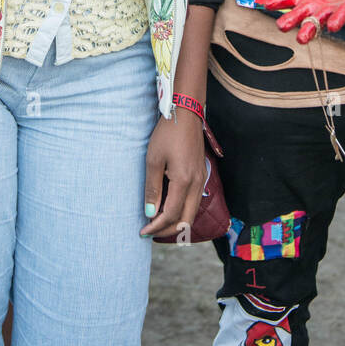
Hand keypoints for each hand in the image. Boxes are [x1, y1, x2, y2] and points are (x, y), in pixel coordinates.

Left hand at [140, 110, 206, 238]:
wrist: (186, 113)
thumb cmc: (167, 133)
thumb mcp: (153, 159)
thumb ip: (153, 188)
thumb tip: (150, 213)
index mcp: (184, 181)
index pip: (171, 215)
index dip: (156, 227)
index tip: (142, 232)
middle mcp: (197, 184)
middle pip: (186, 220)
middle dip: (168, 230)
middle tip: (150, 231)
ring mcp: (202, 179)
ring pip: (192, 212)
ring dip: (176, 221)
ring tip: (157, 222)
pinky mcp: (201, 174)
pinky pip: (194, 201)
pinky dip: (183, 210)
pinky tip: (169, 206)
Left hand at [260, 0, 344, 42]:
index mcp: (342, 14)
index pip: (339, 18)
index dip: (337, 20)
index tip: (333, 26)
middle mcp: (325, 15)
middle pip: (315, 24)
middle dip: (308, 32)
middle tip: (301, 39)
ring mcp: (313, 6)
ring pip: (300, 15)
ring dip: (290, 20)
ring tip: (281, 26)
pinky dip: (279, 2)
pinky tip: (268, 4)